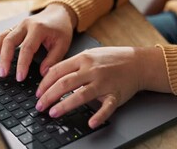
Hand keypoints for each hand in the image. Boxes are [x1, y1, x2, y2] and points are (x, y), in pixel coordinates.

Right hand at [0, 4, 76, 80]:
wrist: (59, 13)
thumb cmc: (61, 29)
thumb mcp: (63, 44)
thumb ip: (53, 59)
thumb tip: (43, 74)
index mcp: (38, 29)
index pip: (27, 48)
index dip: (22, 64)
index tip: (19, 77)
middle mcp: (25, 25)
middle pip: (9, 41)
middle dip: (4, 59)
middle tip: (3, 74)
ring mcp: (18, 25)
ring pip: (1, 37)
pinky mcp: (14, 27)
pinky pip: (0, 33)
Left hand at [35, 46, 169, 128]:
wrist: (138, 62)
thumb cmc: (113, 59)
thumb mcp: (91, 54)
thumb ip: (73, 63)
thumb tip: (51, 73)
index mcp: (84, 59)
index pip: (57, 71)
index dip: (44, 83)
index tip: (38, 93)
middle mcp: (92, 70)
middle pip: (64, 83)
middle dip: (48, 96)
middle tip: (40, 106)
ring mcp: (104, 82)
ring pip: (80, 95)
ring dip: (64, 105)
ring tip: (53, 113)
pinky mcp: (116, 94)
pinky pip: (107, 107)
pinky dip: (99, 116)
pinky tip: (91, 122)